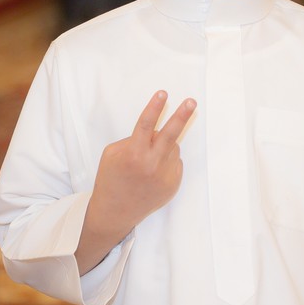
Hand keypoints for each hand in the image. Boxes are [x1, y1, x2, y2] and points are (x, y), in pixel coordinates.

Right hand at [76, 91, 195, 273]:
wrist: (116, 211)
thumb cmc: (111, 179)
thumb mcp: (112, 154)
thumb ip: (133, 140)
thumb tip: (156, 132)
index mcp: (133, 154)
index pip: (146, 124)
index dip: (155, 107)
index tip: (163, 93)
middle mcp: (151, 164)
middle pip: (171, 133)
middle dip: (182, 115)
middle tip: (191, 102)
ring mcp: (164, 175)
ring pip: (172, 147)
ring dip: (163, 146)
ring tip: (147, 161)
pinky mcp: (173, 184)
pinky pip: (174, 162)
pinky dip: (166, 161)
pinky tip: (152, 173)